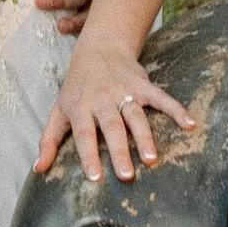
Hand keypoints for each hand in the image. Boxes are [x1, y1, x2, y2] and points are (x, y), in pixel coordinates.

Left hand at [36, 46, 195, 185]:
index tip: (94, 177)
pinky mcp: (143, 85)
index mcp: (80, 107)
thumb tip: (38, 170)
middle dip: (120, 150)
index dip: (88, 154)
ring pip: (135, 116)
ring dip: (144, 136)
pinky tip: (189, 124)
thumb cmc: (77, 87)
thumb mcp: (59, 110)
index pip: (83, 133)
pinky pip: (161, 98)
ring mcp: (125, 91)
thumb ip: (49, 140)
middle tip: (126, 175)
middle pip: (112, 127)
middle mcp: (102, 100)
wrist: (99, 49)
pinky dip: (175, 109)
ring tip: (151, 158)